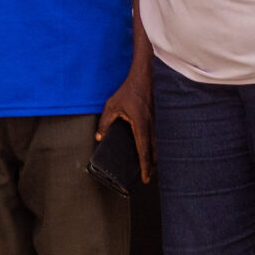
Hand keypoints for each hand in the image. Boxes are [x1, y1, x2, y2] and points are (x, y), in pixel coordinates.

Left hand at [97, 62, 154, 183]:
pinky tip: (147, 149)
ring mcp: (154, 122)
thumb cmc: (128, 91)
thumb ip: (105, 122)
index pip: (143, 150)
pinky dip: (152, 146)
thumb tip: (99, 137)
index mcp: (141, 125)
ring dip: (152, 156)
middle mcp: (150, 125)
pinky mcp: (153, 118)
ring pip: (155, 144)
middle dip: (149, 165)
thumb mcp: (112, 106)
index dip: (144, 165)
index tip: (144, 177)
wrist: (143, 77)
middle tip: (146, 177)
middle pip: (152, 151)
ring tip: (147, 167)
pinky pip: (153, 136)